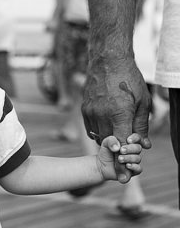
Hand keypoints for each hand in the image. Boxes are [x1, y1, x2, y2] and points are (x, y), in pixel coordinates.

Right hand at [82, 57, 151, 179]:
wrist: (107, 62)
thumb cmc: (129, 80)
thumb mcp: (143, 102)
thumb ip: (142, 125)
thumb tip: (143, 144)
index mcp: (119, 114)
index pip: (121, 145)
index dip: (125, 157)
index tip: (128, 165)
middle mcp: (102, 115)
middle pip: (109, 144)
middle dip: (117, 150)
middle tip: (125, 151)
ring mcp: (90, 112)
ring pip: (98, 137)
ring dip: (108, 140)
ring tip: (117, 136)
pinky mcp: (84, 109)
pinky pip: (90, 128)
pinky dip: (98, 132)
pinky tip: (107, 126)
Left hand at [97, 134, 142, 182]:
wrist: (101, 166)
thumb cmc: (105, 153)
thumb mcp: (105, 144)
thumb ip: (111, 141)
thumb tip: (118, 147)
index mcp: (128, 143)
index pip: (137, 138)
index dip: (135, 138)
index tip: (128, 140)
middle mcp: (132, 152)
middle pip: (138, 148)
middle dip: (130, 149)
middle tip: (121, 150)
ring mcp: (133, 161)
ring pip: (137, 158)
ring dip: (128, 158)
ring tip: (119, 159)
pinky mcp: (132, 171)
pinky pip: (139, 169)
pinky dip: (134, 167)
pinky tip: (127, 165)